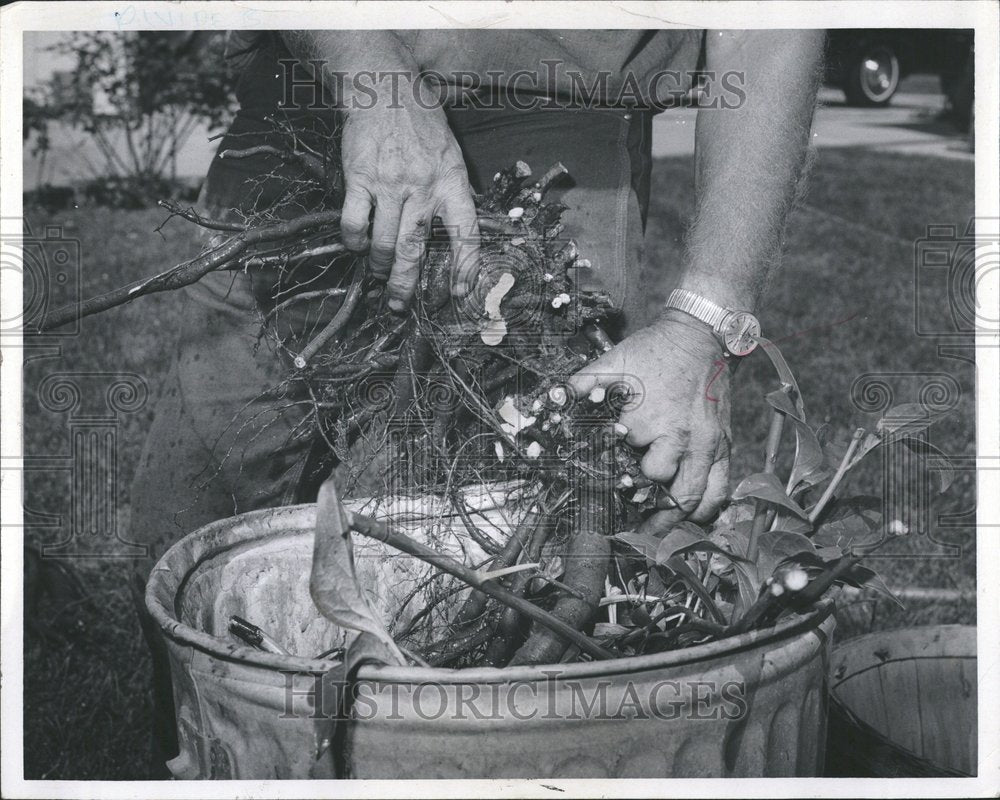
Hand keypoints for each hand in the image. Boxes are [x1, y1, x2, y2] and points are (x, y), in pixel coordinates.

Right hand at [339, 81, 479, 310]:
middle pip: (415, 250)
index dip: (465, 268)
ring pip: (384, 243)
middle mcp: (423, 188)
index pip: (465, 234)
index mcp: (452, 183)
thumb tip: (456, 233)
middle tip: (400, 305)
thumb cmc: (421, 123)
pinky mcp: (360, 179)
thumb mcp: (451, 155)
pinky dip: (355, 241)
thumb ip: (453, 193)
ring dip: (379, 267)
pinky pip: (354, 223)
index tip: (460, 291)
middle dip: (406, 285)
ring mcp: (390, 184)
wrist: (384, 88)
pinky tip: (357, 245)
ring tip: (378, 275)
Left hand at [568, 310, 731, 531]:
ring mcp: (708, 443)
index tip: (611, 491)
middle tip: (632, 517)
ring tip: (657, 529)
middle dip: (648, 505)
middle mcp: (682, 436)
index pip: (636, 470)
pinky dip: (707, 509)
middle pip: (665, 490)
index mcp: (652, 419)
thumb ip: (582, 384)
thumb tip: (554, 400)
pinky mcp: (725, 445)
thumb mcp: (612, 362)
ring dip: (675, 518)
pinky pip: (720, 489)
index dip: (621, 483)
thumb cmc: (653, 351)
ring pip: (694, 499)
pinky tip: (690, 517)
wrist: (700, 336)